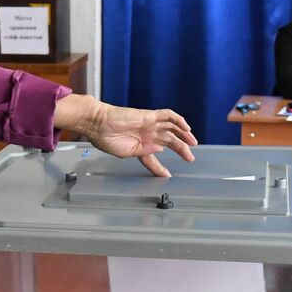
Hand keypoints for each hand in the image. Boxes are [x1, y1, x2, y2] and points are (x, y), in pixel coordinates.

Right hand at [55, 96, 197, 176]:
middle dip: (181, 149)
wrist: (98, 124)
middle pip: (169, 142)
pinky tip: (185, 127)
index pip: (154, 158)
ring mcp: (149, 125)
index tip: (167, 175)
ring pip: (172, 128)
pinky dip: (178, 120)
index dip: (160, 168)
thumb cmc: (106, 139)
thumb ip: (144, 152)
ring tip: (192, 143)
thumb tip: (160, 149)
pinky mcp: (149, 116)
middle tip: (190, 158)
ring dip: (183, 135)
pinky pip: (168, 115)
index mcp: (139, 147)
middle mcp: (146, 135)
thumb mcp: (126, 153)